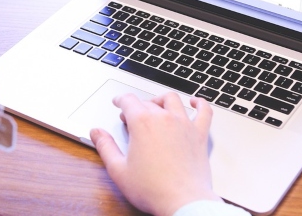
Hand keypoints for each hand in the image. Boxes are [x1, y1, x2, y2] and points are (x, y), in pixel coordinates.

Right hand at [90, 92, 220, 215]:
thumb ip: (105, 147)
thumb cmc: (152, 189)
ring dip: (161, 100)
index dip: (120, 99)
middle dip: (137, 106)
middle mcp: (164, 118)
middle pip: (148, 102)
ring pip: (173, 100)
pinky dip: (200, 104)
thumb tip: (96, 132)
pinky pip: (204, 111)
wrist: (183, 201)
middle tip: (131, 117)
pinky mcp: (199, 134)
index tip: (118, 102)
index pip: (129, 100)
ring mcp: (184, 124)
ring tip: (156, 105)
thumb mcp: (119, 170)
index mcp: (142, 123)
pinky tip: (196, 102)